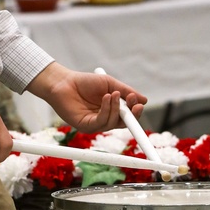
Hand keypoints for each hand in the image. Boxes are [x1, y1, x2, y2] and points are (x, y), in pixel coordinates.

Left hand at [27, 63, 146, 131]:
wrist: (64, 82)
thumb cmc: (85, 82)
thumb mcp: (109, 83)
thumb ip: (125, 91)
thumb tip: (144, 100)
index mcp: (112, 110)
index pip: (128, 116)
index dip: (135, 112)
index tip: (140, 104)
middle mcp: (105, 119)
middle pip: (123, 123)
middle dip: (131, 115)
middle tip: (134, 104)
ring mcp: (96, 124)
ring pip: (113, 123)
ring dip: (116, 108)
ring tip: (112, 93)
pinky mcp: (86, 126)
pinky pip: (101, 122)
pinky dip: (106, 110)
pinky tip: (106, 97)